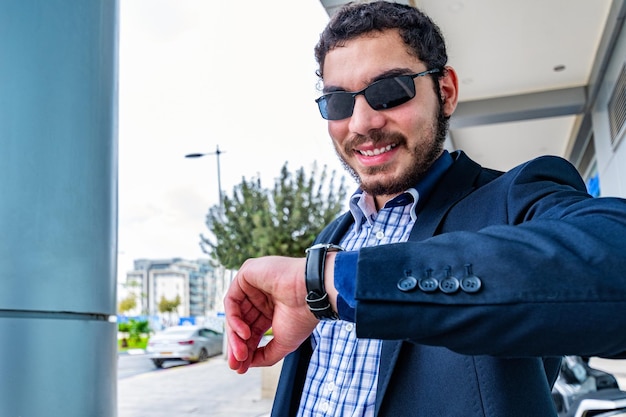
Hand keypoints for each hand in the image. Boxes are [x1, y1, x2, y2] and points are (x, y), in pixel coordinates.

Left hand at [224, 256, 318, 373]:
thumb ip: (265, 355)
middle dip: (237, 345)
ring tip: (242, 353)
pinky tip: (244, 333)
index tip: (240, 368)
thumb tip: (248, 364)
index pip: (252, 330)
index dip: (245, 349)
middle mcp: (261, 297)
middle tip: (238, 363)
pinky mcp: (246, 274)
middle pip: (241, 323)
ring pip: (234, 314)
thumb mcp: (283, 343)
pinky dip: (234, 319)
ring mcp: (253, 285)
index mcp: (272, 309)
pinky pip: (231, 301)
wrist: (311, 294)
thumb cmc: (303, 315)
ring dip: (235, 336)